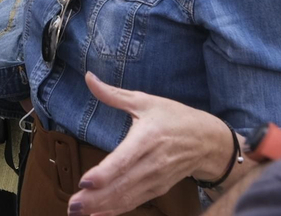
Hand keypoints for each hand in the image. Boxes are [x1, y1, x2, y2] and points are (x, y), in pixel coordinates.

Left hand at [69, 72, 239, 215]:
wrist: (207, 140)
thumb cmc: (174, 117)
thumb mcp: (145, 101)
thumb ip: (113, 94)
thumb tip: (89, 78)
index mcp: (148, 138)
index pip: (124, 159)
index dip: (105, 173)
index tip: (85, 181)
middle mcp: (153, 162)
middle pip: (122, 184)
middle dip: (96, 197)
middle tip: (73, 205)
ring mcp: (157, 179)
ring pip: (127, 197)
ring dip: (102, 207)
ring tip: (78, 211)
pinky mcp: (159, 189)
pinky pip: (135, 202)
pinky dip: (117, 210)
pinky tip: (98, 215)